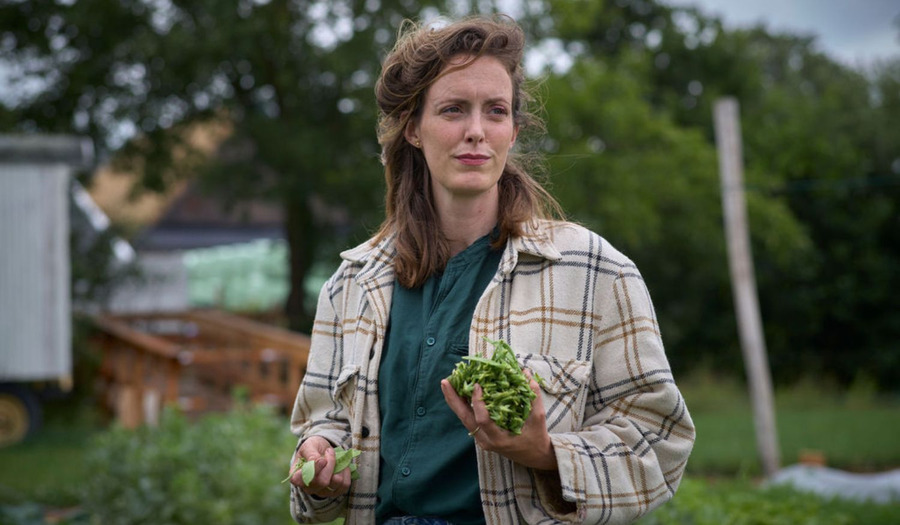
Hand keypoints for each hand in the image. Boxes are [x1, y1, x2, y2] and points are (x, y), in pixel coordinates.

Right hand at [291, 436, 351, 496]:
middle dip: (330, 463)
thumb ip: (311, 454)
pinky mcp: (335, 492)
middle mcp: (308, 488)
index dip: (316, 469)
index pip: (306, 479)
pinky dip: (346, 473)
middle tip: (329, 451)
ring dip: (340, 467)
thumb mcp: (308, 446)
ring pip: (336, 483)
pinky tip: (342, 465)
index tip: (322, 459)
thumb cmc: (312, 448)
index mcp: (297, 478)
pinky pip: (345, 485)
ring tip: (336, 457)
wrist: (322, 451)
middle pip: (323, 481)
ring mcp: (322, 492)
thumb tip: (318, 461)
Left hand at [441, 370, 557, 470]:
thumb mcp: (538, 417)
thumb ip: (533, 395)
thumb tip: (526, 373)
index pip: (482, 420)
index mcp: (499, 439)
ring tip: (448, 384)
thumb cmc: (537, 439)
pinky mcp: (481, 436)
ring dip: (455, 401)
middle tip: (445, 382)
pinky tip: (460, 392)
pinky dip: (463, 405)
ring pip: (464, 419)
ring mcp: (482, 440)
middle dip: (453, 399)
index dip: (478, 403)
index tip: (477, 385)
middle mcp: (486, 441)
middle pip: (464, 419)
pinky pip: (468, 419)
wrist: (535, 457)